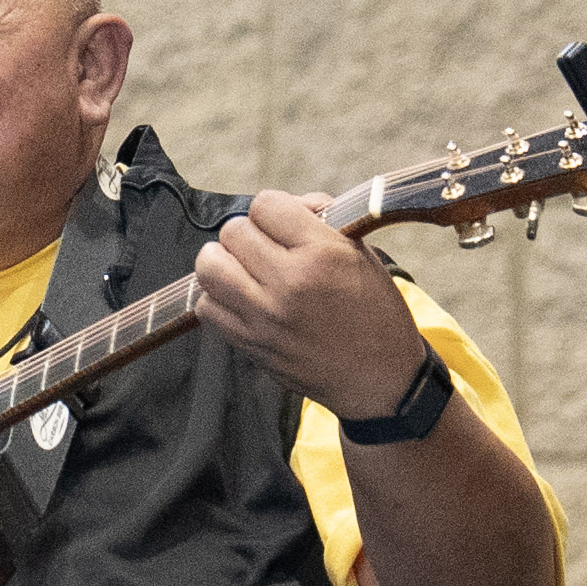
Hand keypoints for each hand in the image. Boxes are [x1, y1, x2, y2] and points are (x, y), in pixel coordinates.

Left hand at [196, 193, 431, 422]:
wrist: (380, 380)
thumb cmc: (375, 313)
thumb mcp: (362, 256)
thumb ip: (323, 221)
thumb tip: (291, 204)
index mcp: (322, 254)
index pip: (265, 205)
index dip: (274, 210)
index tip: (285, 225)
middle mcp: (289, 282)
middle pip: (232, 231)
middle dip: (249, 234)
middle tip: (267, 249)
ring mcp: (264, 316)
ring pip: (208, 266)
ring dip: (223, 261)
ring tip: (244, 270)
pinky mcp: (250, 343)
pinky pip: (206, 306)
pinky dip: (218, 298)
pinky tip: (242, 299)